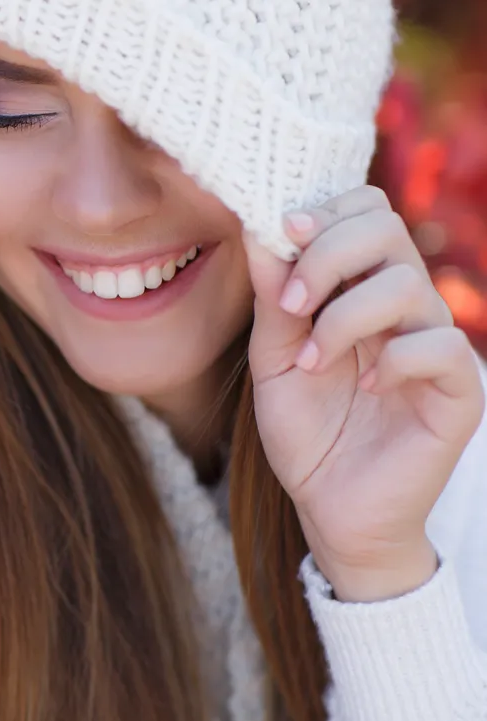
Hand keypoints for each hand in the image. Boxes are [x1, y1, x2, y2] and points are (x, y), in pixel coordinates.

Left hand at [242, 185, 484, 601]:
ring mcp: (435, 345)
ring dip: (344, 318)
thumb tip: (261, 228)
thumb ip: (274, 299)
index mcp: (361, 289)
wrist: (330, 509)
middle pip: (387, 228)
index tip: (282, 233)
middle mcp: (404, 308)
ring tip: (312, 362)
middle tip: (292, 303)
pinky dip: (391, 359)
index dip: (326, 211)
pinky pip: (438, 345)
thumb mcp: (272, 360)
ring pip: (407, 284)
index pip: (366, 211)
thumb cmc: (305, 433)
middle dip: (328, 254)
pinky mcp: (459, 389)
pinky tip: (364, 388)